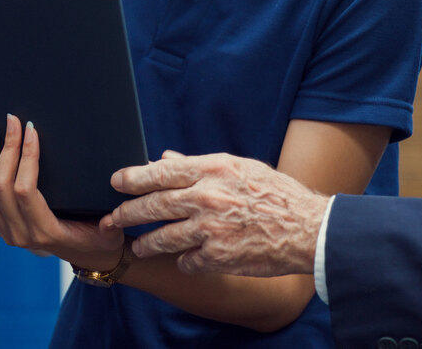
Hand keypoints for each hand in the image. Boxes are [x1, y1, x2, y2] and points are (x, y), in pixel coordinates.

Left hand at [0, 114, 123, 269]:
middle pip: (0, 185)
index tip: (32, 129)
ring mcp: (4, 232)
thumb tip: (114, 211)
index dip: (26, 156)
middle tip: (12, 121)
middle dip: (6, 148)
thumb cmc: (100, 240)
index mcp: (46, 231)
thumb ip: (112, 224)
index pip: (25, 189)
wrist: (88, 256)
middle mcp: (19, 234)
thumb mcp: (111, 233)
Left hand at [105, 151, 328, 276]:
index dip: (133, 178)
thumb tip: (163, 159)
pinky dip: (182, 261)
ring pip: (164, 237)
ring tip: (138, 246)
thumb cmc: (276, 195)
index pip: (161, 172)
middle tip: (112, 219)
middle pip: (154, 205)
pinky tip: (182, 260)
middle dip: (127, 213)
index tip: (115, 182)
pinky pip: (187, 261)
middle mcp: (208, 197)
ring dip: (146, 243)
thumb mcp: (240, 168)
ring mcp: (212, 229)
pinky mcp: (219, 257)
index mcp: (214, 169)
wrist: (309, 229)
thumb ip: (199, 165)